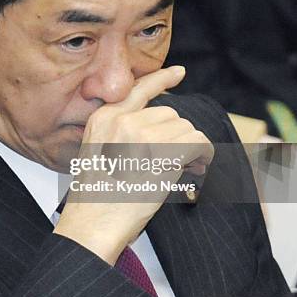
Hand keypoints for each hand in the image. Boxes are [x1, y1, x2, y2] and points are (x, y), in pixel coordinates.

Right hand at [53, 66, 213, 264]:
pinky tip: (196, 169)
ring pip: (186, 128)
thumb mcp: (97, 154)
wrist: (92, 224)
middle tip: (181, 160)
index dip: (161, 79)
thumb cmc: (96, 198)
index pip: (138, 88)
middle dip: (179, 135)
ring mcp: (142, 135)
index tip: (178, 72)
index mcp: (104, 118)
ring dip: (192, 147)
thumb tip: (163, 129)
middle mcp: (122, 120)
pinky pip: (198, 142)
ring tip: (185, 169)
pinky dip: (204, 155)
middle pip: (170, 113)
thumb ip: (122, 134)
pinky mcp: (162, 153)